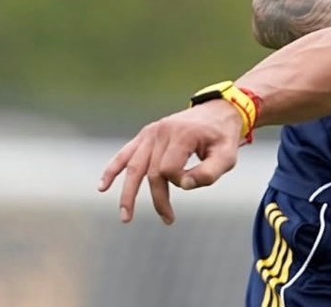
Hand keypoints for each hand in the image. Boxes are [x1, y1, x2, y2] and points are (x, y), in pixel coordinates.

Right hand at [98, 99, 243, 224]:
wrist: (218, 111)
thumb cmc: (223, 137)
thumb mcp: (228, 155)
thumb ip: (209, 173)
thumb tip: (183, 186)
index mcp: (181, 135)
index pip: (169, 169)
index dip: (181, 182)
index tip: (195, 181)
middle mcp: (161, 132)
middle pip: (151, 172)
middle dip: (158, 199)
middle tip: (168, 220)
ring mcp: (151, 132)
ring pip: (134, 167)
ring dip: (127, 193)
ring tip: (125, 217)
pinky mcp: (146, 135)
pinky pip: (125, 154)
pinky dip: (113, 170)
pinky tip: (103, 187)